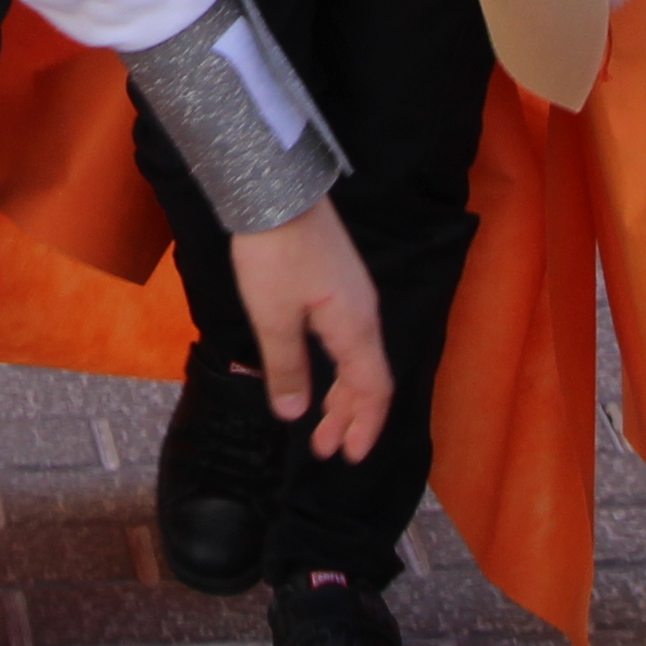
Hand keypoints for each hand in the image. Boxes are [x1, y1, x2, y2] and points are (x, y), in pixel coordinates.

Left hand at [222, 200, 391, 463]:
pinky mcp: (337, 281)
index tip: (350, 457)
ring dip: (340, 394)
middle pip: (368, 377)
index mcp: (355, 327)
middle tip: (325, 449)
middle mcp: (363, 313)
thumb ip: (286, 368)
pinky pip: (346, 338)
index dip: (364, 426)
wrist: (276, 187)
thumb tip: (295, 415)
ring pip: (356, 358)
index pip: (373, 389)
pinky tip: (317, 373)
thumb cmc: (274, 254)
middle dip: (349, 417)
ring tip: (318, 424)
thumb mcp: (272, 318)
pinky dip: (336, 367)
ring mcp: (353, 295)